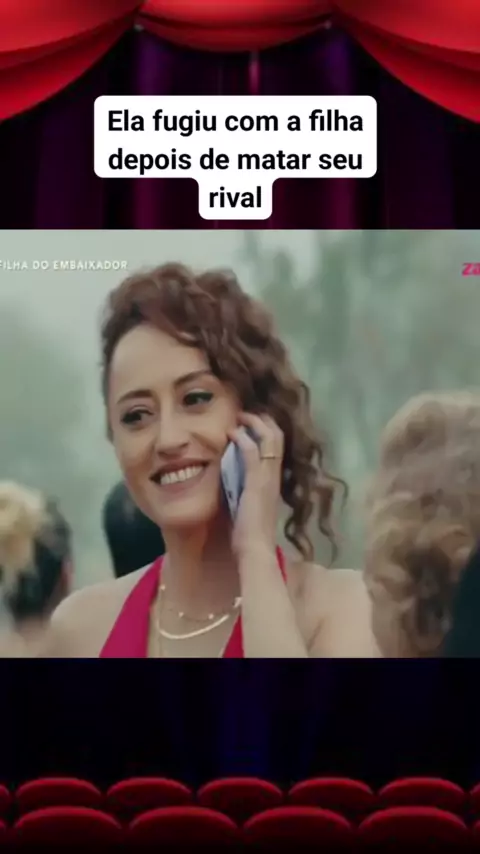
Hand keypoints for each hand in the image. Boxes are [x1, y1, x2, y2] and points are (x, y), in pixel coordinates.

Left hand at [227, 412, 283, 558]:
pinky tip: (231, 433)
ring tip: (239, 416)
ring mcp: (268, 478)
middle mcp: (275, 475)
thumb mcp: (247, 503)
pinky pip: (252, 452)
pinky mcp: (257, 483)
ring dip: (253, 423)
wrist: (255, 550)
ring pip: (270, 438)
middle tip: (245, 413)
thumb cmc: (248, 534)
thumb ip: (243, 488)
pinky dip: (242, 438)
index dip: (266, 429)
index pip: (277, 446)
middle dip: (262, 420)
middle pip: (277, 436)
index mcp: (273, 480)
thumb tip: (231, 477)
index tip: (249, 422)